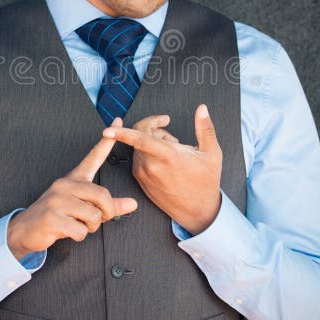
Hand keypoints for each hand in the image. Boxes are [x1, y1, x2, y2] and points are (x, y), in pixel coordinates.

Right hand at [7, 118, 137, 259]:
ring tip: (75, 224)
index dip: (107, 142)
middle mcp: (65, 184)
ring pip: (94, 217)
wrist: (26, 229)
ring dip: (90, 228)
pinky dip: (78, 236)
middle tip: (98, 221)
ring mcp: (57, 200)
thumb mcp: (83, 208)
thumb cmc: (59, 216)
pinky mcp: (52, 218)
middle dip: (106, 214)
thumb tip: (133, 204)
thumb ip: (109, 206)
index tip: (117, 121)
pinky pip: (81, 231)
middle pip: (102, 196)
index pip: (93, 157)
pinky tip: (65, 232)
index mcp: (74, 179)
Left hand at [102, 104, 221, 234]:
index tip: (108, 130)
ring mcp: (144, 174)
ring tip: (173, 152)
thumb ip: (205, 127)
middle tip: (175, 138)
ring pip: (139, 146)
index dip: (122, 132)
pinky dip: (148, 153)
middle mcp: (152, 166)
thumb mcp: (212, 153)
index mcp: (168, 157)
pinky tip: (164, 161)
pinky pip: (138, 157)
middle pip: (141, 134)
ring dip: (153, 141)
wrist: (198, 211)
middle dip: (156, 129)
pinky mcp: (140, 179)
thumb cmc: (206, 182)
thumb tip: (202, 108)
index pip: (140, 139)